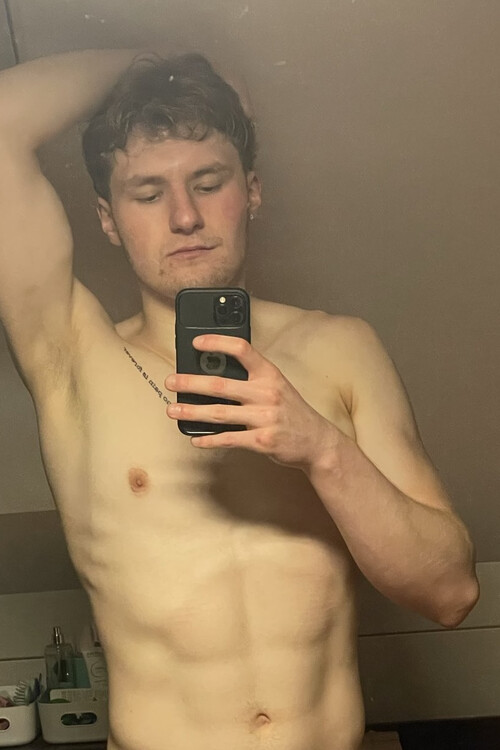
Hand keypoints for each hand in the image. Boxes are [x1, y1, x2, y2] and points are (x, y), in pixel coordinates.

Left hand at [165, 335, 337, 469]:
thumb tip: (212, 375)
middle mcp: (267, 393)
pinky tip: (196, 439)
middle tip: (171, 382)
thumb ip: (251, 379)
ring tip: (173, 410)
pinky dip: (210, 440)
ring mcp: (265, 418)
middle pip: (221, 385)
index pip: (242, 349)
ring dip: (192, 412)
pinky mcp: (263, 441)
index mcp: (270, 374)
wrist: (317, 442)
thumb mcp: (277, 386)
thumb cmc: (291, 411)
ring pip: (220, 413)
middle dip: (191, 383)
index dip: (217, 343)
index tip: (197, 343)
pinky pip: (230, 439)